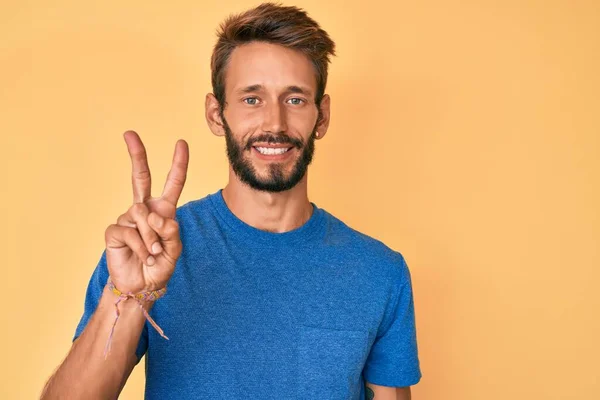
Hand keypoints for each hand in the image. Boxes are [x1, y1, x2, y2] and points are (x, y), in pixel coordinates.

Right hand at [104, 130, 188, 292]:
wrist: (141, 286)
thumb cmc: (160, 266)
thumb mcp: (175, 250)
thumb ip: (172, 233)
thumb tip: (157, 216)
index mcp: (164, 210)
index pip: (173, 183)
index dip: (178, 164)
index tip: (181, 143)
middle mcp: (144, 209)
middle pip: (140, 177)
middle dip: (136, 154)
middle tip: (129, 133)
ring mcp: (128, 218)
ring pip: (142, 216)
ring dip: (152, 238)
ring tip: (154, 253)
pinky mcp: (115, 230)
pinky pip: (130, 232)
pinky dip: (141, 247)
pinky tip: (144, 256)